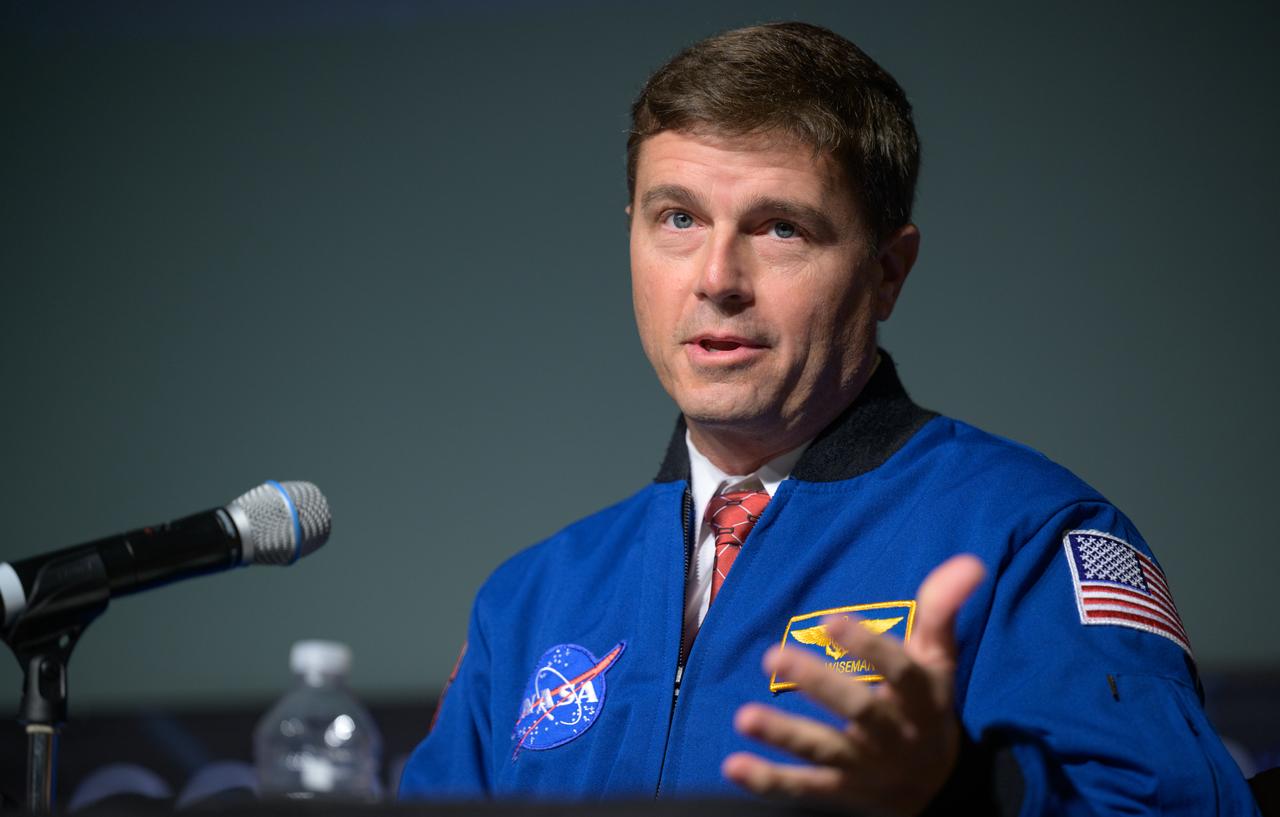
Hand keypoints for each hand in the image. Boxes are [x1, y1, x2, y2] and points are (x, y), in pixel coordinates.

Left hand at [722, 554, 986, 815]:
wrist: (934, 786)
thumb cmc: (925, 704)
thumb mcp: (938, 659)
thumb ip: (942, 610)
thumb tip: (970, 562)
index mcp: (920, 697)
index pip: (899, 670)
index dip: (868, 648)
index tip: (832, 620)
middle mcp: (893, 733)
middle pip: (858, 709)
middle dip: (818, 683)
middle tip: (773, 655)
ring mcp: (864, 765)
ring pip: (824, 749)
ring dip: (784, 734)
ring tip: (744, 716)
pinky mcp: (838, 789)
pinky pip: (802, 786)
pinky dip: (767, 780)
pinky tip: (733, 766)